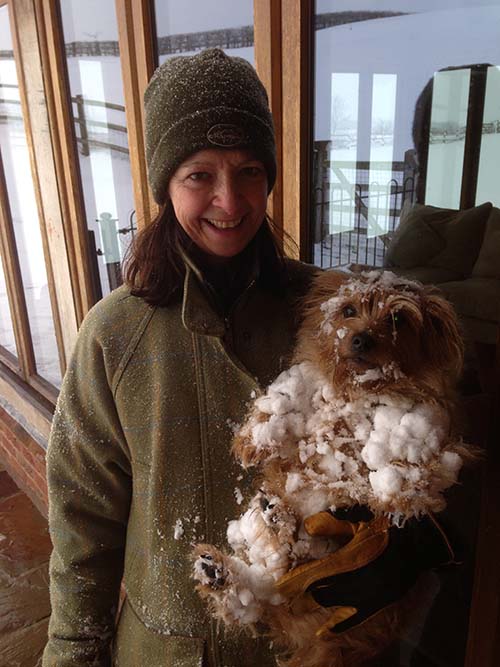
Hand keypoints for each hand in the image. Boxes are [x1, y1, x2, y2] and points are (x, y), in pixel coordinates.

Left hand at [276, 507, 454, 635]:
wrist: (416, 545)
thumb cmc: (384, 529)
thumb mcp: (358, 523)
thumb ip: (332, 526)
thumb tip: (307, 527)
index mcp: (350, 559)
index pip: (314, 574)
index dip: (294, 582)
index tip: (278, 587)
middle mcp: (357, 580)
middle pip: (320, 592)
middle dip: (300, 594)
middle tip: (283, 598)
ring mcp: (367, 594)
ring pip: (334, 604)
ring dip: (314, 604)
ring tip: (296, 607)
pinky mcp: (377, 603)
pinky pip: (354, 618)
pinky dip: (337, 626)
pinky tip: (323, 633)